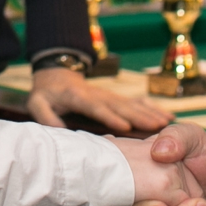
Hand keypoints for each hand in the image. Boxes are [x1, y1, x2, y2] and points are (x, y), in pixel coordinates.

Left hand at [27, 65, 174, 134]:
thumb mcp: (37, 102)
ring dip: (150, 113)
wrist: (56, 74)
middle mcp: (98, 95)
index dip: (110, 116)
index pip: (95, 107)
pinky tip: (168, 116)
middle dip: (139, 116)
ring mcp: (108, 96)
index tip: (125, 127)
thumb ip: (45, 115)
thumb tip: (58, 131)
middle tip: (158, 127)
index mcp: (78, 96)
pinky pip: (136, 104)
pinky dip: (152, 109)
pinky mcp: (115, 99)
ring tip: (168, 123)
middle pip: (120, 106)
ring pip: (132, 104)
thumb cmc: (46, 93)